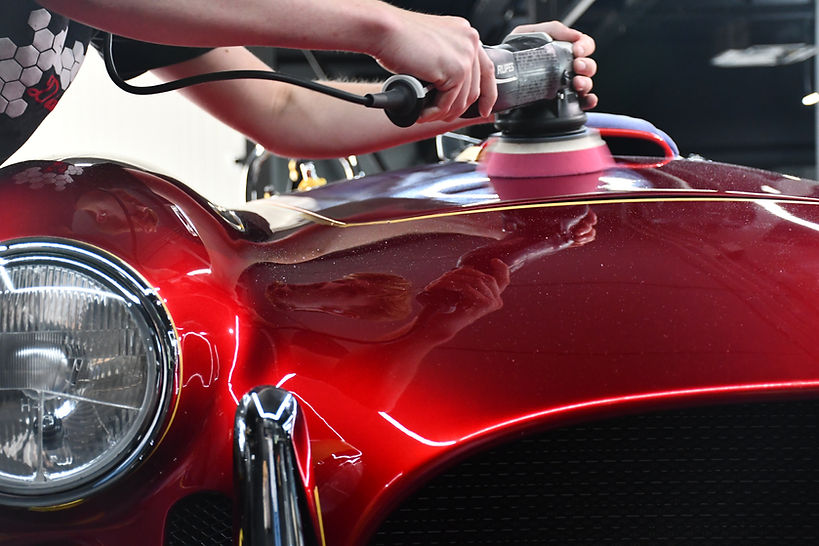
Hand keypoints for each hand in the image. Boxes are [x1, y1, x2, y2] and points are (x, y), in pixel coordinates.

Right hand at [372, 9, 496, 121]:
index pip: (487, 70)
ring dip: (442, 114)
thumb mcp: (433, 48)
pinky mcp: (456, 70)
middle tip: (439, 116)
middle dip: (457, 110)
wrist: (384, 31)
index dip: (488, 95)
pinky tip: (422, 113)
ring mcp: (465, 55)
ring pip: (461, 101)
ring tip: (425, 114)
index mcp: (466, 35)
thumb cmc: (398, 38)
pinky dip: (433, 113)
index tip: (483, 110)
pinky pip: (448, 103)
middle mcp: (470, 42)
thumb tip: (452, 88)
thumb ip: (448, 62)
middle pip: (475, 90)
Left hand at [512, 21, 597, 108]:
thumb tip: (574, 35)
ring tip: (576, 83)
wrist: (497, 79)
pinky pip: (581, 103)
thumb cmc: (513, 55)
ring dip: (585, 83)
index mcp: (562, 51)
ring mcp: (565, 86)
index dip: (585, 46)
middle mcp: (567, 68)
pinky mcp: (560, 103)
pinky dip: (588, 101)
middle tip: (576, 66)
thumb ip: (552, 30)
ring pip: (586, 84)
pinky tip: (585, 99)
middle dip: (586, 66)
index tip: (577, 50)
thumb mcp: (527, 33)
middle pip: (588, 66)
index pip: (584, 46)